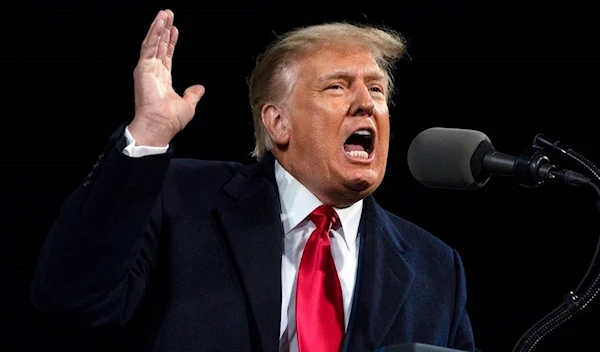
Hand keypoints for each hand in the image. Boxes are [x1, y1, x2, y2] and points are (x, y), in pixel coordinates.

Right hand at [128, 9, 204, 145]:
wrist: (159, 126)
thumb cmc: (169, 120)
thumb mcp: (188, 105)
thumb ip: (193, 94)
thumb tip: (200, 88)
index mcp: (162, 80)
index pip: (166, 56)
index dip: (171, 42)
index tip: (175, 30)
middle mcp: (153, 72)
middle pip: (159, 46)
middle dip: (164, 30)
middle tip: (168, 15)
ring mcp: (147, 69)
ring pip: (153, 43)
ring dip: (158, 27)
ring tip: (164, 14)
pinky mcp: (143, 67)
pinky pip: (149, 46)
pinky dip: (154, 33)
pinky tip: (160, 23)